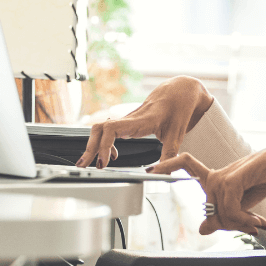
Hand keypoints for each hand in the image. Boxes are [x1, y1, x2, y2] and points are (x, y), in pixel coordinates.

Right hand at [76, 76, 214, 168]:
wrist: (180, 91)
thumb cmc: (178, 108)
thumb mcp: (177, 135)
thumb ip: (169, 156)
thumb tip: (162, 174)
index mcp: (140, 121)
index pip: (111, 129)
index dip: (103, 145)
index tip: (103, 162)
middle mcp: (130, 119)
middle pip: (99, 128)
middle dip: (89, 148)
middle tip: (84, 165)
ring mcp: (127, 119)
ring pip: (101, 128)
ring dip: (93, 145)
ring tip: (92, 163)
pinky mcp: (128, 122)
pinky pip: (108, 130)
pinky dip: (103, 143)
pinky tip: (110, 155)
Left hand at [150, 141, 265, 235]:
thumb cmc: (264, 179)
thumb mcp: (242, 205)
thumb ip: (223, 216)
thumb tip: (201, 229)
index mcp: (216, 177)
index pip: (185, 163)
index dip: (167, 165)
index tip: (150, 169)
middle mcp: (216, 175)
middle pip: (211, 211)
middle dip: (230, 225)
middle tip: (251, 227)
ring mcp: (223, 176)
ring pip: (221, 214)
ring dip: (241, 224)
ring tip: (258, 224)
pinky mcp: (232, 179)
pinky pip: (229, 210)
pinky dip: (243, 220)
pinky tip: (258, 221)